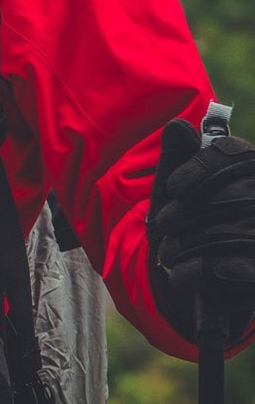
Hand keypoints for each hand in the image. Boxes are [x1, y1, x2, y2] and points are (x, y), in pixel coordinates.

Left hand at [148, 117, 254, 344]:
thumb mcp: (175, 188)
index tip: (173, 188)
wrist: (202, 283)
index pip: (231, 155)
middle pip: (223, 198)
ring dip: (183, 246)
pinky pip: (223, 270)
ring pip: (222, 234)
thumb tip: (178, 126)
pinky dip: (192, 273)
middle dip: (183, 214)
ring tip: (166, 253)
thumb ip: (177, 157)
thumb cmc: (186, 223)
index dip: (200, 169)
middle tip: (163, 224)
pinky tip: (179, 276)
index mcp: (247, 169)